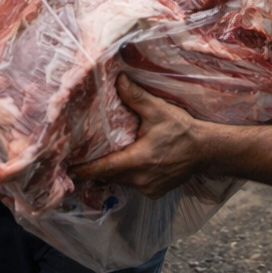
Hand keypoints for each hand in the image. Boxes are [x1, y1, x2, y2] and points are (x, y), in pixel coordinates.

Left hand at [71, 75, 203, 199]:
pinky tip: (130, 162)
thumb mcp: (158, 111)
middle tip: (78, 158)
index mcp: (137, 160)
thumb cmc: (182, 130)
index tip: (65, 169)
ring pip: (121, 181)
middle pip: (109, 176)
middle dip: (95, 169)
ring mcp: (148, 189)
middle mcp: (140, 179)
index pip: (102, 169)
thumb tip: (117, 80)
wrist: (207, 151)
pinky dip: (129, 176)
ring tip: (102, 158)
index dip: (82, 169)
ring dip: (113, 171)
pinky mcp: (155, 192)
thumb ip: (135, 97)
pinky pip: (134, 185)